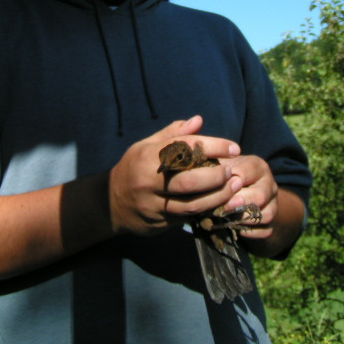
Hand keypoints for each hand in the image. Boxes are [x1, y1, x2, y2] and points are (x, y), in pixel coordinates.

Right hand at [108, 116, 241, 235]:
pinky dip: (207, 210)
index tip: (233, 148)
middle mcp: (149, 181)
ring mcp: (153, 205)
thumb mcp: (146, 146)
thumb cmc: (133, 167)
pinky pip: (188, 218)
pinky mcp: (159, 223)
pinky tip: (221, 203)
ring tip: (234, 188)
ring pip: (191, 205)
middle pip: (188, 181)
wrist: (109, 203)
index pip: (185, 148)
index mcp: (147, 157)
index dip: (212, 147)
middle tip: (232, 171)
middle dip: (215, 176)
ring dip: (217, 197)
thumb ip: (173, 134)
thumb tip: (198, 120)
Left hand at [219, 154, 304, 256]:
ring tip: (229, 219)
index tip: (216, 188)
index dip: (229, 183)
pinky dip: (251, 232)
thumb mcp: (222, 166)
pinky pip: (266, 231)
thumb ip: (216, 167)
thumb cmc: (227, 176)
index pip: (245, 174)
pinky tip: (237, 228)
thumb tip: (208, 175)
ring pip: (266, 215)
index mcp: (257, 166)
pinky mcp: (272, 222)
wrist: (241, 192)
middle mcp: (269, 183)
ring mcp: (273, 203)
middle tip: (223, 207)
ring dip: (245, 219)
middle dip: (239, 203)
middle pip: (260, 196)